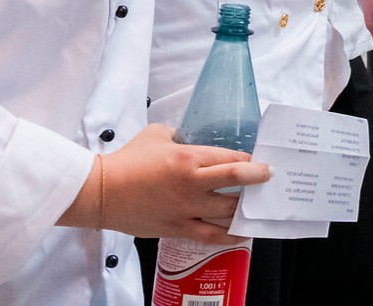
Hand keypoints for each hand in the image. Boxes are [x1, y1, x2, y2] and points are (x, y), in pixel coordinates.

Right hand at [57, 124, 270, 241]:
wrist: (101, 192)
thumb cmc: (128, 160)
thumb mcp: (157, 135)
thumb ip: (180, 136)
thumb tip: (191, 138)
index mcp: (189, 159)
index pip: (232, 160)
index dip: (250, 161)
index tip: (260, 162)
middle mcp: (192, 185)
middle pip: (237, 184)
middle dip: (259, 181)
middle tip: (270, 178)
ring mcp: (186, 210)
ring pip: (228, 212)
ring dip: (247, 208)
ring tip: (259, 206)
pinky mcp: (177, 229)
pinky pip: (211, 236)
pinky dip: (230, 236)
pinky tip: (243, 234)